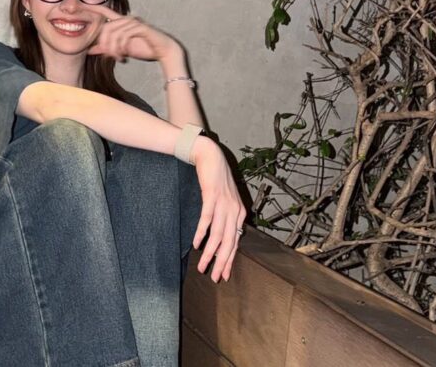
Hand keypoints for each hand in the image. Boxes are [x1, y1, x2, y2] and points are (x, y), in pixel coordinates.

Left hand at [83, 4, 180, 62]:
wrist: (163, 51)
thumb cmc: (144, 48)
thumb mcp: (121, 49)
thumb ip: (106, 49)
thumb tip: (90, 50)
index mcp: (122, 22)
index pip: (105, 12)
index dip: (93, 8)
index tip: (80, 4)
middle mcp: (127, 19)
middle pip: (106, 28)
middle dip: (104, 44)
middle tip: (108, 56)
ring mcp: (134, 22)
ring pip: (114, 34)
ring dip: (113, 49)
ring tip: (118, 58)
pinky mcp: (140, 28)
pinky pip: (124, 36)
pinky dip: (121, 48)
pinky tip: (123, 56)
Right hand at [190, 136, 246, 282]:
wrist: (210, 156)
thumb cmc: (215, 179)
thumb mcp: (224, 199)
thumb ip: (224, 216)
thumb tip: (220, 235)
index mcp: (239, 214)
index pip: (235, 243)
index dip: (229, 260)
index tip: (222, 275)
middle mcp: (234, 211)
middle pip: (229, 243)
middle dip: (221, 262)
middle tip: (214, 278)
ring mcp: (224, 204)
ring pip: (218, 235)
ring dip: (210, 253)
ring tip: (202, 266)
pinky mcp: (212, 197)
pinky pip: (207, 219)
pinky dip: (202, 233)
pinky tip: (196, 244)